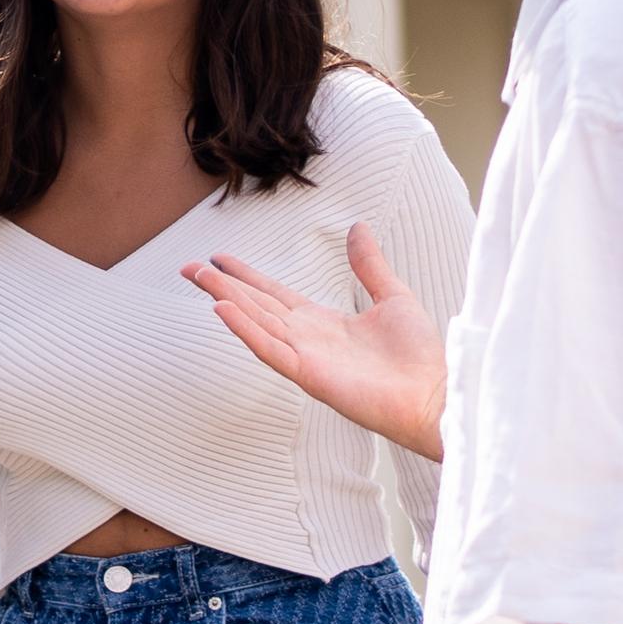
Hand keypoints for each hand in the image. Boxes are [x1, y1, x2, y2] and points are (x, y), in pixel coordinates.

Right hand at [186, 218, 446, 459]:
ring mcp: (305, 358)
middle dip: (222, 285)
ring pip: (255, 322)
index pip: (274, 295)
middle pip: (255, 306)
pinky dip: (245, 330)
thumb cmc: (418, 356)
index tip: (219, 258)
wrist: (433, 395)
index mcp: (322, 323)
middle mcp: (307, 340)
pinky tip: (223, 309)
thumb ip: (369, 264)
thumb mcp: (393, 296)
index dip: (247, 275)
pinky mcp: (309, 375)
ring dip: (226, 299)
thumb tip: (358, 228)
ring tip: (199, 278)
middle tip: (189, 267)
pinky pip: (270, 350)